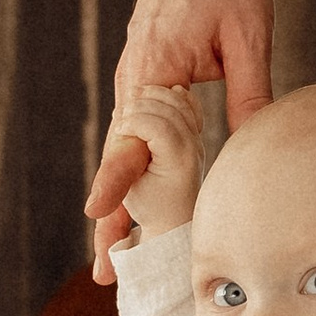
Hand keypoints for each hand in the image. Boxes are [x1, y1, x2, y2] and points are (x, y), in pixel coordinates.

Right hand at [86, 0, 272, 278]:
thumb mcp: (249, 35)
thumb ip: (251, 93)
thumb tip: (257, 151)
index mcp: (152, 70)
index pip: (128, 138)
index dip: (115, 183)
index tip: (101, 220)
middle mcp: (134, 80)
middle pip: (117, 159)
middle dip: (110, 218)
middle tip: (106, 273)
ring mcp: (135, 79)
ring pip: (124, 150)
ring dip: (120, 201)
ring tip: (118, 253)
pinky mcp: (146, 75)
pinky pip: (136, 132)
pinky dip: (133, 169)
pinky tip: (140, 200)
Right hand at [97, 83, 204, 243]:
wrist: (176, 220)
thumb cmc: (149, 207)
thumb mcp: (130, 188)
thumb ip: (124, 157)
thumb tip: (119, 117)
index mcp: (177, 162)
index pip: (158, 126)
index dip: (134, 122)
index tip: (119, 131)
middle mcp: (192, 147)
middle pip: (169, 109)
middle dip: (141, 105)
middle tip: (122, 115)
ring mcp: (196, 140)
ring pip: (180, 102)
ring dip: (155, 95)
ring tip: (134, 102)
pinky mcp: (194, 135)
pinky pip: (190, 106)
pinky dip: (174, 95)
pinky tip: (158, 96)